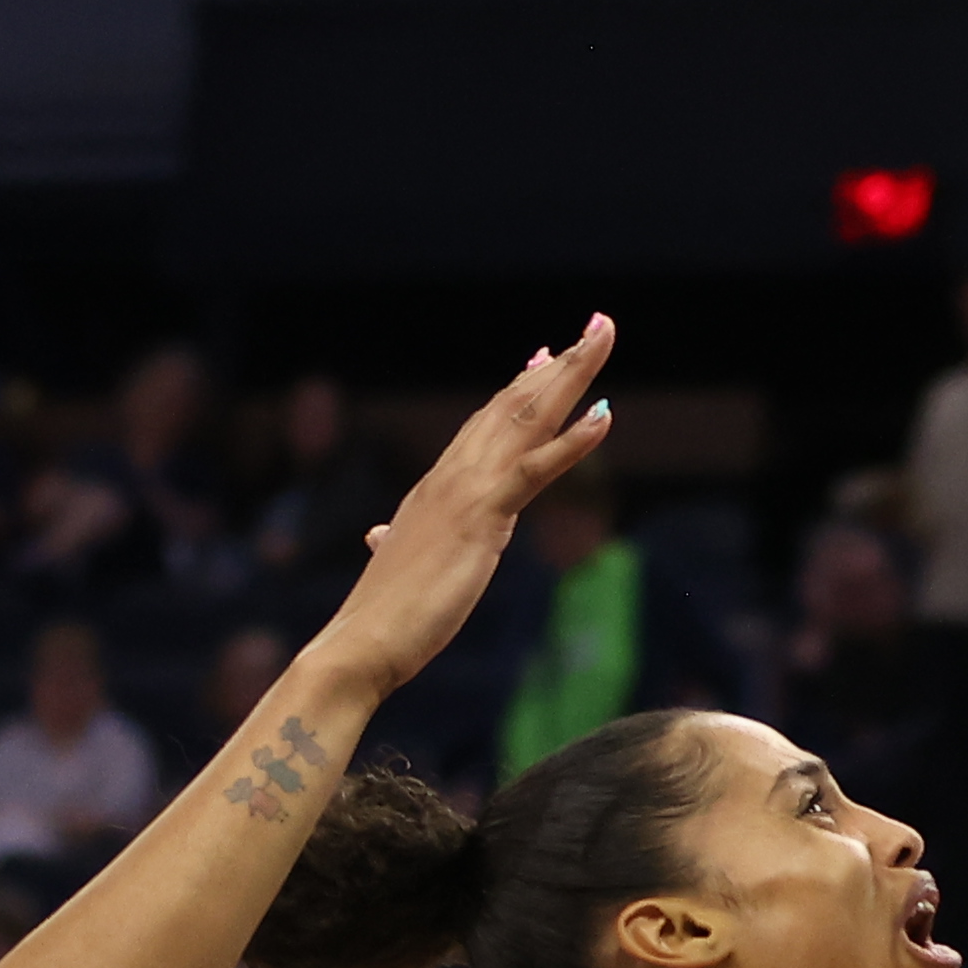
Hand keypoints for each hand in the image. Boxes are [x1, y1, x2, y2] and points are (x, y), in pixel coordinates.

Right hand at [317, 323, 628, 682]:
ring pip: (528, 419)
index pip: (485, 424)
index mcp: (437, 487)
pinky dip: (572, 442)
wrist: (362, 641)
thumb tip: (380, 537)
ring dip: (572, 376)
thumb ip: (394, 543)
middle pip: (514, 406)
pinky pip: (534, 471)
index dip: (520, 388)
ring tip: (602, 338)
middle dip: (559, 364)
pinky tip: (604, 416)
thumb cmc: (381, 614)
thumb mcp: (396, 564)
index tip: (545, 356)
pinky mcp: (482, 518)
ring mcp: (467, 492)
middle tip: (596, 326)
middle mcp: (452, 476)